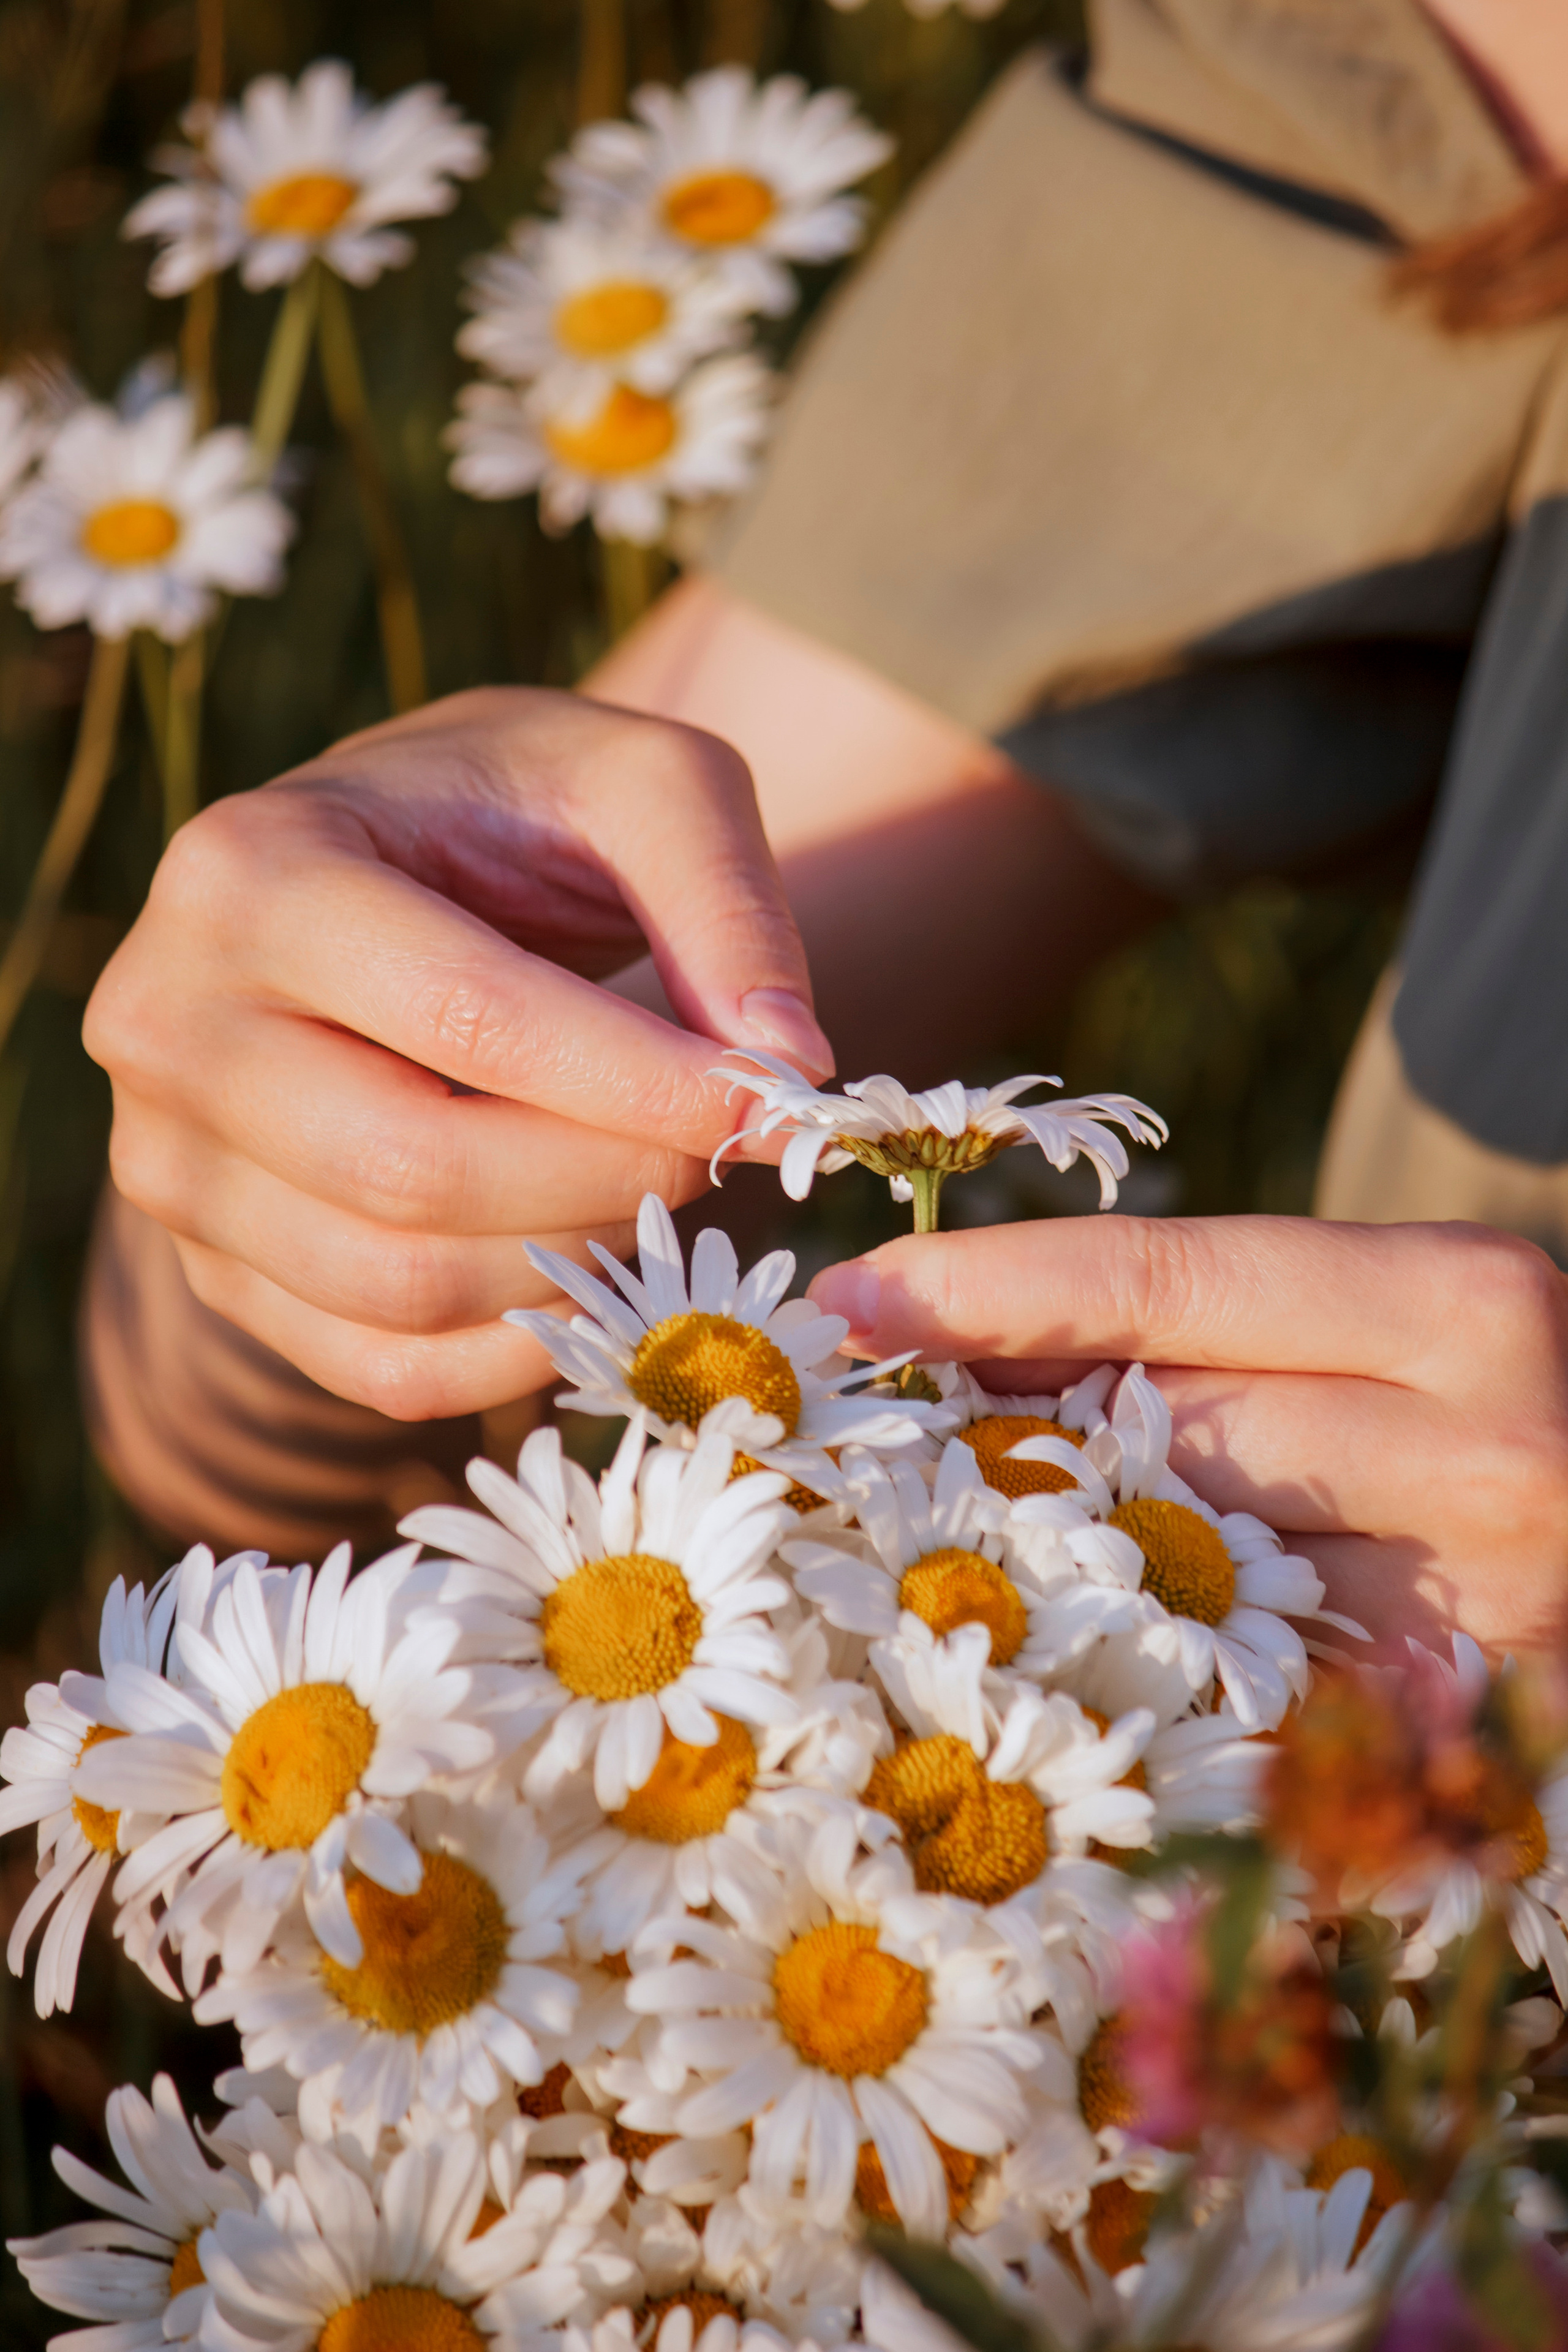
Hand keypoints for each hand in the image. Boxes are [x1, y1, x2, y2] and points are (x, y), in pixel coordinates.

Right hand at [84, 687, 829, 1420]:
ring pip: (395, 1287)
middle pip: (410, 1169)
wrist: (391, 869)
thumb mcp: (645, 787)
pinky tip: (597, 1274)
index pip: (463, 1015)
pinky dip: (518, 1346)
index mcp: (247, 869)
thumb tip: (792, 1071)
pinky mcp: (213, 1268)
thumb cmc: (520, 816)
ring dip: (571, 1265)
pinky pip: (381, 1368)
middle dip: (604, 1180)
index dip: (634, 1082)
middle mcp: (165, 1021)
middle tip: (718, 1152)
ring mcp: (169, 1163)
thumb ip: (727, 909)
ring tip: (655, 1191)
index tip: (770, 1105)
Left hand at [806, 1214, 1567, 1652]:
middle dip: (993, 1427)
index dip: (990, 1284)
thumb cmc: (1516, 1406)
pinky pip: (1251, 1688)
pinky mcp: (1450, 1731)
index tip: (850, 1294)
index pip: (1168, 1279)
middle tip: (855, 1425)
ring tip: (943, 1530)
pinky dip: (1151, 1656)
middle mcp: (1480, 1450)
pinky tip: (1072, 1638)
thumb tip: (978, 1350)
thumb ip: (1215, 1333)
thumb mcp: (1397, 1323)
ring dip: (1055, 1551)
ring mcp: (1476, 1610)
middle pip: (1160, 1426)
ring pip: (1186, 1571)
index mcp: (1456, 1304)